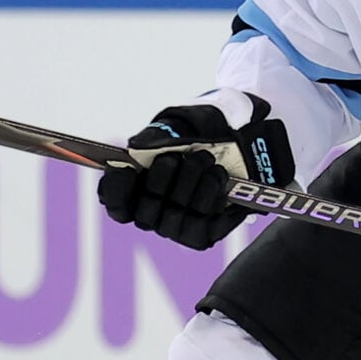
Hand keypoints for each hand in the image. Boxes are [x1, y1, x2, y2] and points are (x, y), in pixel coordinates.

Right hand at [96, 96, 294, 250]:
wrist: (244, 141)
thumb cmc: (202, 131)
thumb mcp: (179, 125)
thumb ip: (156, 136)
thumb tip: (134, 148)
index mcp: (138, 187)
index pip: (116, 203)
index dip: (116, 191)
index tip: (125, 169)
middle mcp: (154, 212)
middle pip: (145, 212)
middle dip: (161, 182)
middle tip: (179, 158)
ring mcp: (178, 226)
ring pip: (175, 220)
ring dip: (191, 187)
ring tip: (208, 162)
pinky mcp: (204, 234)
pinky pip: (202, 226)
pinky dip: (211, 197)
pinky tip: (220, 177)